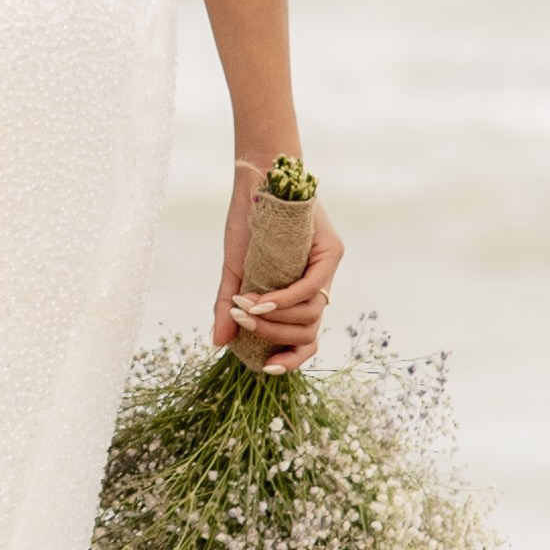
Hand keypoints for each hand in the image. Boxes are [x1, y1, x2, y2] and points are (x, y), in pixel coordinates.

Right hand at [212, 170, 343, 371]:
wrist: (256, 179)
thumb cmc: (246, 222)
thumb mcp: (234, 269)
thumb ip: (227, 306)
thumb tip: (218, 345)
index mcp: (299, 293)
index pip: (307, 339)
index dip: (293, 359)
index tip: (268, 370)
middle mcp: (319, 284)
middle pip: (309, 333)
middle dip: (273, 338)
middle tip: (242, 325)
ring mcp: (328, 268)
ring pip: (311, 315)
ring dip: (274, 320)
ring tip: (244, 309)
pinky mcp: (332, 251)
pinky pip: (311, 289)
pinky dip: (283, 301)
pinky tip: (259, 303)